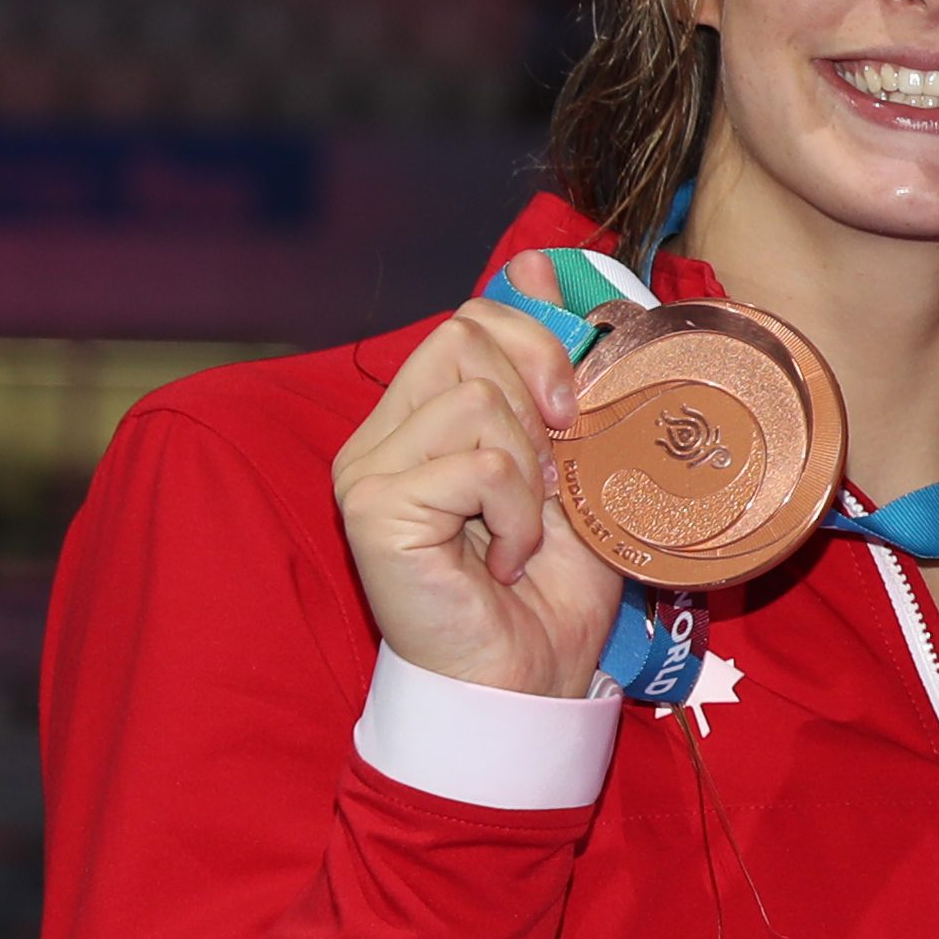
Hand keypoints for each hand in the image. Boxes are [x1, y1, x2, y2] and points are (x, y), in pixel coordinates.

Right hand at [329, 298, 625, 699]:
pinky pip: (478, 466)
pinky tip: (502, 560)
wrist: (531, 677)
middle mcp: (380, 435)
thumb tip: (539, 261)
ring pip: (477, 402)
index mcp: (421, 417)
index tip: (568, 417)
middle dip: (535, 406)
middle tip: (545, 484)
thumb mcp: (571, 462)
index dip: (538, 350)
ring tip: (519, 534)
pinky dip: (518, 514)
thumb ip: (554, 373)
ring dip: (530, 475)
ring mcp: (367, 469)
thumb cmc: (551, 583)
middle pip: (467, 339)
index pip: (471, 321)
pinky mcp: (372, 508)